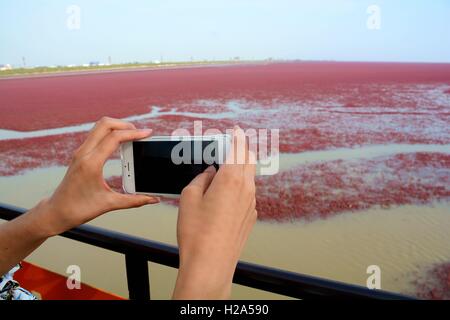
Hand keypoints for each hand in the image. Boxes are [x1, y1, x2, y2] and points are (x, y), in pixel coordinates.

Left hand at [35, 117, 159, 236]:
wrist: (56, 212)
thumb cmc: (78, 209)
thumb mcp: (109, 204)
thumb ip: (134, 200)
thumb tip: (153, 199)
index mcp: (91, 163)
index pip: (114, 138)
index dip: (133, 133)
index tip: (147, 133)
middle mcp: (84, 153)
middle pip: (105, 124)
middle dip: (125, 124)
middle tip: (140, 132)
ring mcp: (80, 152)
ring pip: (99, 127)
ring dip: (117, 127)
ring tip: (132, 135)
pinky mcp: (80, 155)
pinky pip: (96, 135)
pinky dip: (110, 133)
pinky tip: (120, 143)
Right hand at [173, 127, 256, 298]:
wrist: (210, 263)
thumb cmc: (197, 233)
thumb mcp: (189, 197)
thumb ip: (201, 179)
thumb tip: (209, 172)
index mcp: (230, 179)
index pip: (237, 148)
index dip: (237, 136)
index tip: (236, 129)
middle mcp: (246, 189)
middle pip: (248, 160)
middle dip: (241, 148)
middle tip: (232, 144)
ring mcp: (251, 203)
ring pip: (250, 176)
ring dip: (241, 167)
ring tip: (226, 167)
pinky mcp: (250, 216)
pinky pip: (248, 193)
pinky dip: (240, 185)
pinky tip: (226, 192)